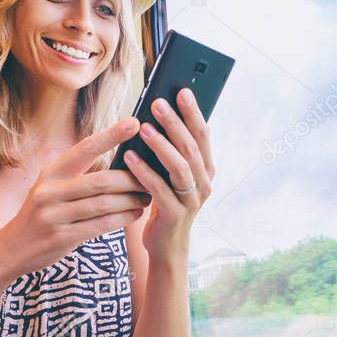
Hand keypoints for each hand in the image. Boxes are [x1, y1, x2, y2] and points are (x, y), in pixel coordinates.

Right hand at [0, 117, 151, 273]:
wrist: (12, 249)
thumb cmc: (42, 214)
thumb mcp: (51, 188)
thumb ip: (78, 176)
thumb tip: (120, 163)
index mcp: (50, 173)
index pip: (85, 148)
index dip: (111, 135)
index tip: (134, 123)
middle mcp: (49, 191)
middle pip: (101, 180)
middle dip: (131, 179)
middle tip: (151, 178)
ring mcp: (54, 215)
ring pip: (104, 204)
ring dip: (131, 200)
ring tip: (147, 197)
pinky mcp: (62, 237)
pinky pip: (101, 225)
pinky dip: (123, 218)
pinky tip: (135, 214)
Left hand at [123, 87, 214, 257]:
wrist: (166, 245)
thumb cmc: (166, 201)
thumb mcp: (174, 174)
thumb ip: (175, 150)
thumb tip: (164, 114)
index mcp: (206, 169)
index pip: (203, 135)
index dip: (194, 113)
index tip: (182, 91)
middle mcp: (204, 183)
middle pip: (191, 147)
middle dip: (174, 123)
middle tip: (157, 103)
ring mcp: (192, 200)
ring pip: (180, 167)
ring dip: (161, 145)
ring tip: (143, 128)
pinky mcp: (176, 215)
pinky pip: (160, 189)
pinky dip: (145, 171)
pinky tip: (129, 156)